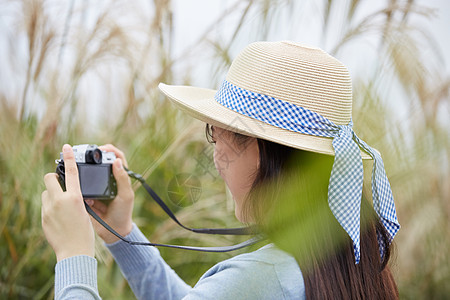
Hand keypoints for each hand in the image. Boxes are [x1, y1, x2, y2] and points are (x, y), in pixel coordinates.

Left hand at [41, 144, 94, 260]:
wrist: (74, 252)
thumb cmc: (85, 232)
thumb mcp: (86, 211)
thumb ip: (76, 198)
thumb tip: (68, 190)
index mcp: (75, 198)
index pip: (71, 172)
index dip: (68, 157)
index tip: (66, 146)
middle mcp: (60, 201)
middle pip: (50, 178)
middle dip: (54, 177)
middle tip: (61, 183)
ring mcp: (49, 210)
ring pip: (46, 192)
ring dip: (53, 193)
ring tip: (63, 205)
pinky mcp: (43, 218)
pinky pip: (45, 205)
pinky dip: (52, 206)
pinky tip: (60, 217)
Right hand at [85, 144, 133, 243]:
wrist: (112, 232)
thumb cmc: (123, 213)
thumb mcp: (125, 196)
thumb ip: (122, 179)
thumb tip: (117, 161)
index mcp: (119, 177)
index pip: (116, 157)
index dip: (109, 150)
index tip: (101, 149)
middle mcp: (108, 180)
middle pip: (99, 162)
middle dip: (90, 158)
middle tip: (81, 155)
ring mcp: (97, 187)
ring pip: (87, 174)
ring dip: (82, 172)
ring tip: (75, 169)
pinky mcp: (87, 195)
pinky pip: (80, 187)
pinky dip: (78, 187)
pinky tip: (79, 192)